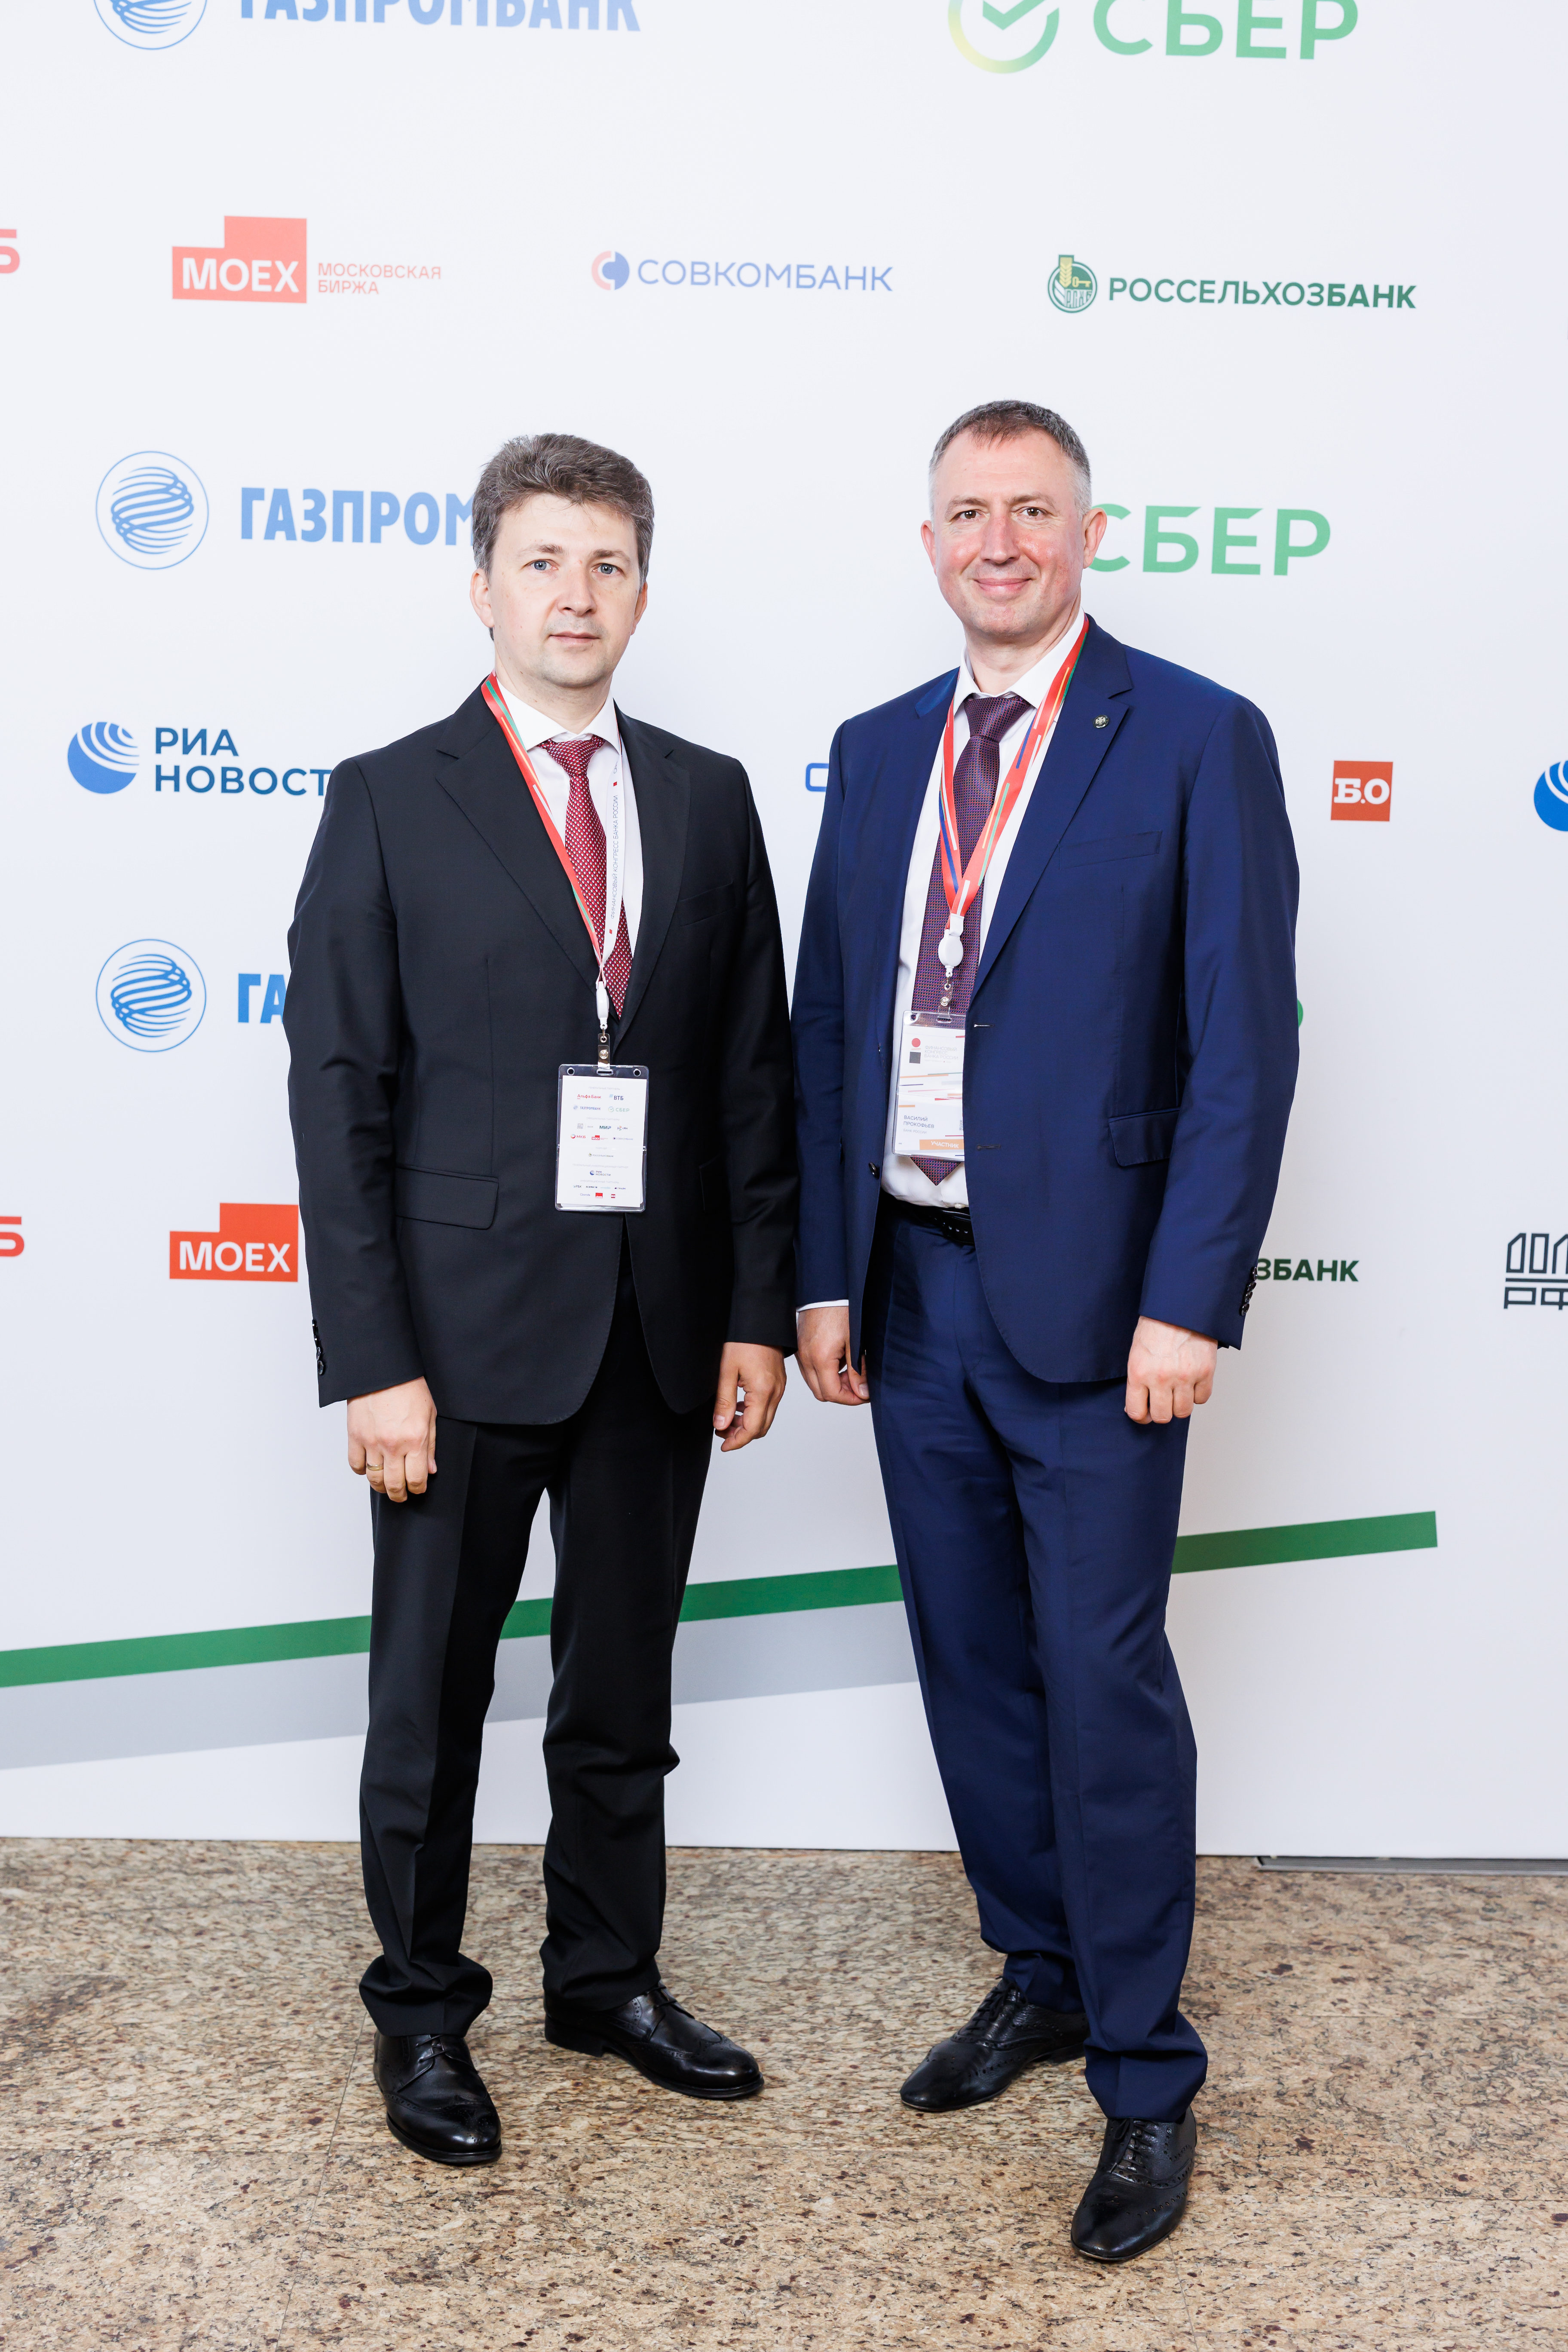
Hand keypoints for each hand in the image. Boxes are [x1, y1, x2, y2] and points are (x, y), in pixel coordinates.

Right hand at [347, 1377, 437, 1502]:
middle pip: (394, 1485)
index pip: (416, 1479)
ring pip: (374, 1479)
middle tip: (402, 1495)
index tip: (418, 1489)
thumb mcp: (429, 1415)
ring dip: (381, 1487)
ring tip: (386, 1486)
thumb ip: (430, 1446)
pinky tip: (370, 1467)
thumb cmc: (409, 1388)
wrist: (383, 1369)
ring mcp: (371, 1442)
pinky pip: (356, 1465)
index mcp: (415, 1440)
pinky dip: (363, 1470)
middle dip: (400, 1495)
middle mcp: (392, 1445)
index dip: (418, 1489)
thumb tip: (430, 1470)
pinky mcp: (354, 1436)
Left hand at [713, 1344, 786, 1452]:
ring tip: (727, 1419)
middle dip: (741, 1435)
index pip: (752, 1429)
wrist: (759, 1320)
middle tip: (721, 1433)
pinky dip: (754, 1412)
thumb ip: (724, 1401)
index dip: (737, 1441)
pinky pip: (768, 1406)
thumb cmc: (744, 1340)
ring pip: (765, 1418)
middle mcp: (775, 1392)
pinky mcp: (778, 1382)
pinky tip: (739, 1406)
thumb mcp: (727, 1371)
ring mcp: (779, 1388)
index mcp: (763, 1391)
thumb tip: (721, 1426)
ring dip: (747, 1424)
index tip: (723, 1445)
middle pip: (761, 1428)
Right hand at [795, 1304, 869, 1406]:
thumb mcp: (855, 1342)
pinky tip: (839, 1360)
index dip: (850, 1399)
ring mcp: (801, 1353)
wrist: (826, 1289)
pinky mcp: (801, 1347)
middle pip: (821, 1393)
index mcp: (819, 1359)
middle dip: (841, 1393)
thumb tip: (862, 1392)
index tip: (864, 1393)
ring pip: (815, 1383)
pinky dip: (824, 1372)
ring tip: (850, 1370)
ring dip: (833, 1383)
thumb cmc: (841, 1310)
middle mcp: (806, 1359)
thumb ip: (857, 1370)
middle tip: (858, 1383)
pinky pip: (810, 1370)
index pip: (832, 1394)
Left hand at [1125, 1317, 1217, 1424]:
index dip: (1141, 1416)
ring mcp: (1185, 1376)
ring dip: (1179, 1406)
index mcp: (1139, 1372)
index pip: (1137, 1411)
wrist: (1180, 1307)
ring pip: (1183, 1412)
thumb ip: (1137, 1379)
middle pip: (1162, 1416)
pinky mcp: (1205, 1372)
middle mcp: (1161, 1378)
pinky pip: (1202, 1399)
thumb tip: (1139, 1404)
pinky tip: (1191, 1384)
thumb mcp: (1136, 1352)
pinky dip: (1197, 1395)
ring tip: (1177, 1393)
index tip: (1144, 1413)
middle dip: (1161, 1413)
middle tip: (1162, 1404)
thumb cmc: (1156, 1326)